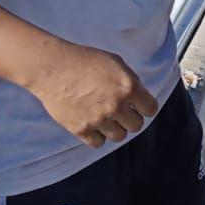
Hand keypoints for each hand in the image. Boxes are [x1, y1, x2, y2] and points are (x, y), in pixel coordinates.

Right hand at [25, 41, 158, 148]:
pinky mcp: (80, 129)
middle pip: (136, 126)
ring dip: (116, 128)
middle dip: (131, 118)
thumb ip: (131, 81)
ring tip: (107, 118)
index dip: (146, 107)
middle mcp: (116, 105)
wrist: (54, 68)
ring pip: (119, 136)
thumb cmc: (85, 61)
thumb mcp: (116, 63)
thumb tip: (140, 97)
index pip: (150, 109)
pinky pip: (98, 143)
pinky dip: (98, 136)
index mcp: (128, 87)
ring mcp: (98, 119)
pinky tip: (94, 124)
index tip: (140, 106)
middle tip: (122, 112)